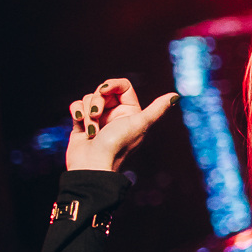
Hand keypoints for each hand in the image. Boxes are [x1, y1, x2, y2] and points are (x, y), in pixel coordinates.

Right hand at [65, 78, 180, 172]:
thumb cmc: (116, 146)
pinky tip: (80, 124)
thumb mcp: (139, 124)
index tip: (103, 91)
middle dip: (97, 102)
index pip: (122, 86)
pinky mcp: (82, 124)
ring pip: (88, 99)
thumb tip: (175, 95)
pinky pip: (77, 106)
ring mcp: (98, 119)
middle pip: (102, 91)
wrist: (92, 167)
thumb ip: (157, 109)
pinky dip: (76, 113)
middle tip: (97, 116)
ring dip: (88, 114)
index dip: (111, 85)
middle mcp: (116, 115)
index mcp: (131, 113)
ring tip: (92, 131)